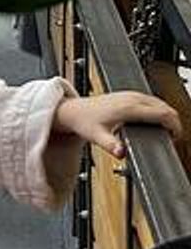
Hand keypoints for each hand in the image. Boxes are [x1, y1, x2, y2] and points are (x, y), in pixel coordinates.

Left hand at [55, 88, 179, 158]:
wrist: (74, 110)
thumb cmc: (84, 122)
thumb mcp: (96, 137)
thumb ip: (111, 146)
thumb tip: (121, 154)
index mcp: (129, 108)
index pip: (163, 113)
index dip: (174, 125)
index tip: (174, 136)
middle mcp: (132, 98)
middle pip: (165, 107)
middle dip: (173, 122)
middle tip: (171, 137)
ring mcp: (131, 94)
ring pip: (160, 103)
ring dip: (167, 116)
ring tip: (166, 131)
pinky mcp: (129, 94)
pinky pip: (152, 100)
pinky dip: (159, 110)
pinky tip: (156, 121)